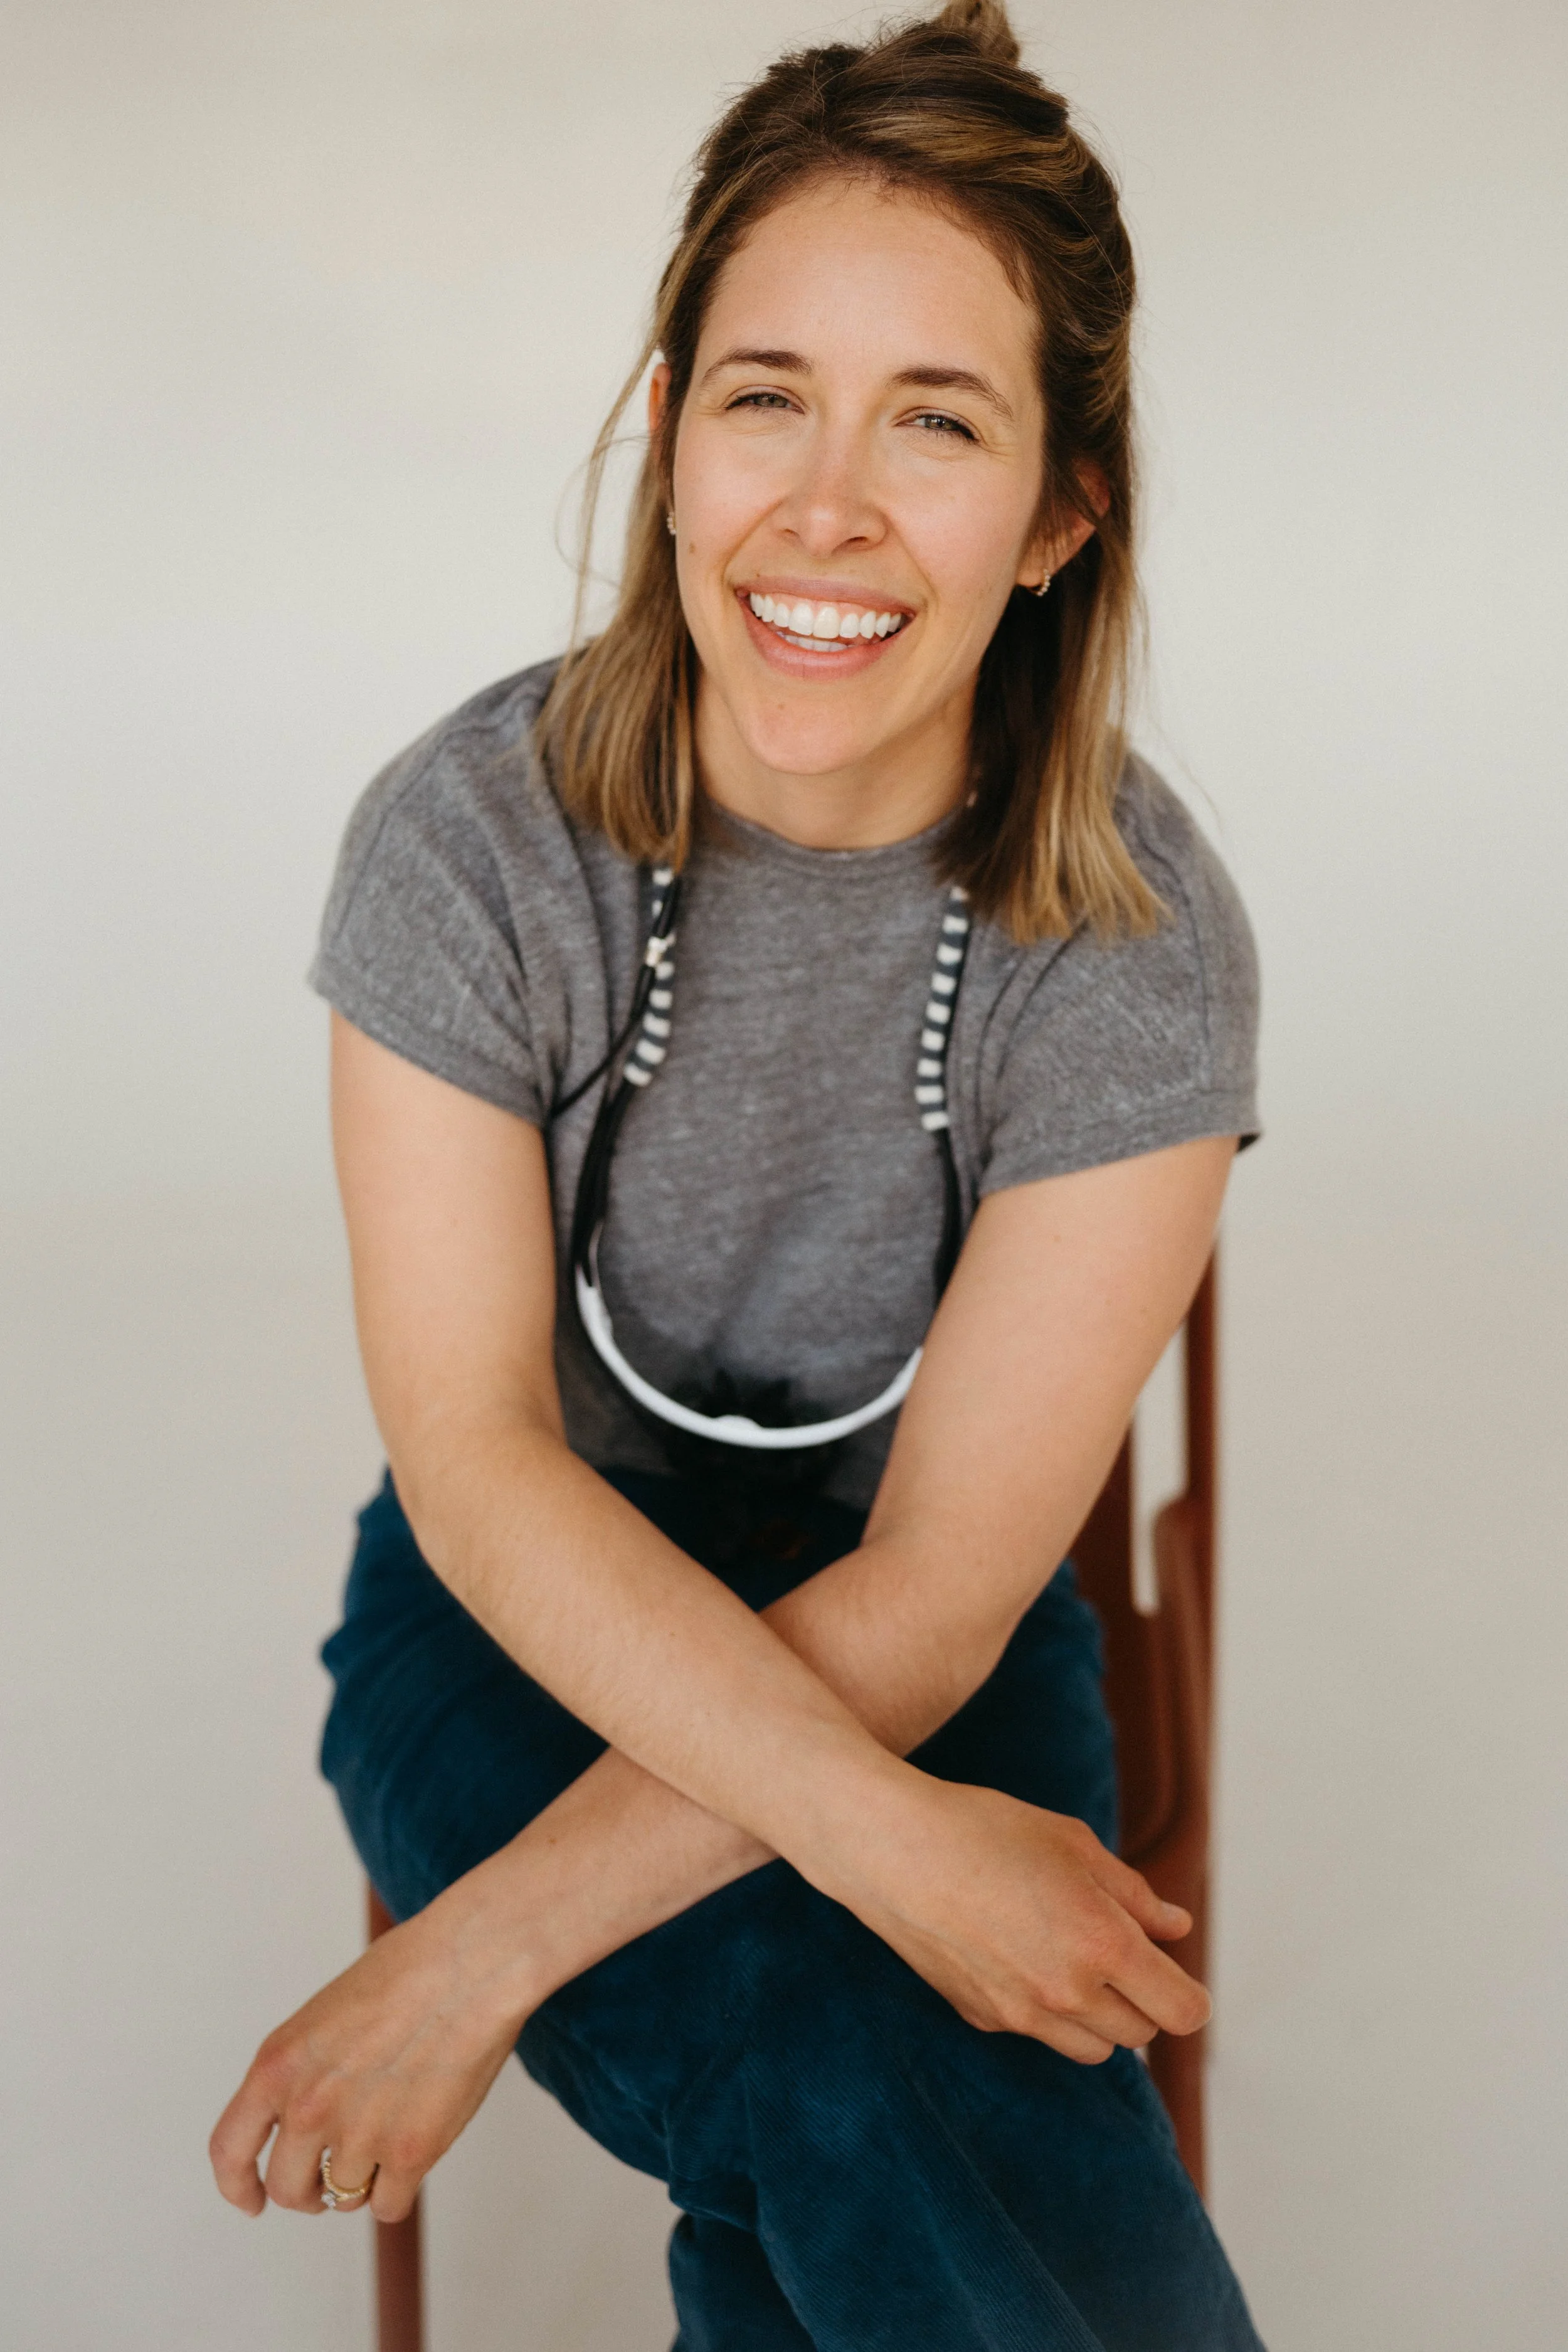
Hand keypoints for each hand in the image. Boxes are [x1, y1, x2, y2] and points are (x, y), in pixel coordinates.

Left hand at [209, 1889, 538, 2223]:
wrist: (470, 1962)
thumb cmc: (409, 1971)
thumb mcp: (325, 2015)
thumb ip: (304, 2071)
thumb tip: (305, 2123)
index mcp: (278, 2065)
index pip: (230, 2149)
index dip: (237, 2185)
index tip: (251, 2200)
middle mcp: (307, 2107)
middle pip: (287, 2189)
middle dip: (308, 2193)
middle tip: (329, 2183)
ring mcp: (357, 2135)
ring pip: (344, 2197)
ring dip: (363, 2179)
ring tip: (393, 2132)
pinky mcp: (409, 2153)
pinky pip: (388, 2205)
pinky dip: (399, 2188)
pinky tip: (415, 2151)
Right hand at [839, 1775, 1210, 2064]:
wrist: (891, 1848)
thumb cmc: (986, 1830)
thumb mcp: (1073, 1843)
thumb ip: (1134, 1894)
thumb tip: (1178, 1928)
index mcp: (1102, 1944)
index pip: (1182, 2010)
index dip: (1189, 1993)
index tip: (1173, 1970)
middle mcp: (1067, 1992)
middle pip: (1141, 2032)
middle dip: (1143, 1997)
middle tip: (1116, 1947)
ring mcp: (1021, 2014)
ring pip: (1094, 2047)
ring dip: (1100, 2015)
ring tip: (1071, 1956)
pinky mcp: (983, 2019)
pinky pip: (1039, 2033)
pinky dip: (1048, 2011)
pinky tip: (1019, 1956)